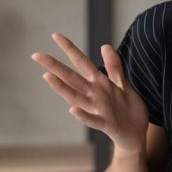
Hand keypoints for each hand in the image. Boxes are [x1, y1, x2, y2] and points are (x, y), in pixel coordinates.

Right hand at [31, 33, 148, 153]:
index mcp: (99, 84)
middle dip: (55, 66)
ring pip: (77, 97)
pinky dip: (83, 116)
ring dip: (62, 88)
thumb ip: (114, 67)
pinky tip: (72, 110)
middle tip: (36, 55)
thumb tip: (105, 45)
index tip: (55, 35)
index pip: (81, 63)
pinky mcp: (107, 124)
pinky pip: (93, 120)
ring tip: (47, 76)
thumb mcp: (122, 85)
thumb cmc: (127, 110)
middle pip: (73, 78)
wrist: (136, 136)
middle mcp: (95, 96)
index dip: (70, 49)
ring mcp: (99, 110)